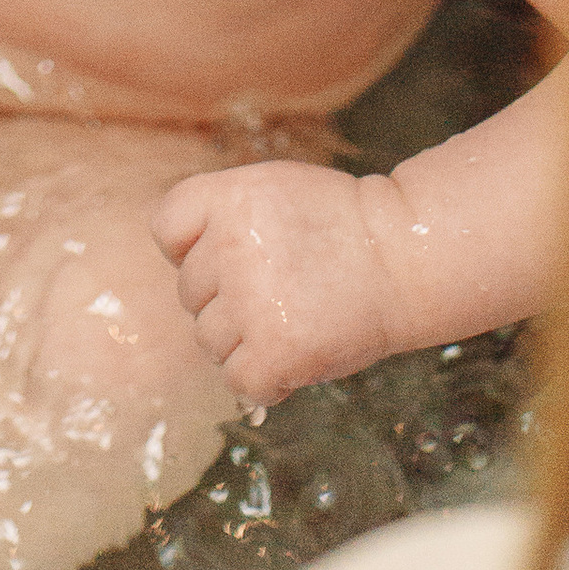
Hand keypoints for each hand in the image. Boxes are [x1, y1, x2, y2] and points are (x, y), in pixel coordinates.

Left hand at [155, 161, 409, 406]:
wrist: (402, 256)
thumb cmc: (338, 223)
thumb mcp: (272, 189)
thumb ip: (221, 215)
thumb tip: (181, 262)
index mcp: (227, 198)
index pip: (166, 229)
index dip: (189, 249)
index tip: (227, 255)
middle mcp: (231, 246)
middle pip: (189, 293)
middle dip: (225, 299)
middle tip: (279, 290)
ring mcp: (251, 301)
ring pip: (209, 340)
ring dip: (243, 341)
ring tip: (291, 319)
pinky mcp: (275, 351)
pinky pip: (238, 380)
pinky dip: (262, 380)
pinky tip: (292, 356)